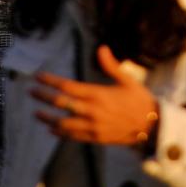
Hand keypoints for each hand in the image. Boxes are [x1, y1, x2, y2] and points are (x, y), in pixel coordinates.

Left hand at [31, 45, 158, 145]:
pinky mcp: (96, 138)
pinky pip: (73, 136)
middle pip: (61, 103)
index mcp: (98, 94)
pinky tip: (51, 129)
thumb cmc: (140, 101)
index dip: (50, 81)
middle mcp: (92, 110)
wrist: (154, 126)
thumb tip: (102, 48)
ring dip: (47, 118)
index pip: (67, 86)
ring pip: (63, 123)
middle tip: (31, 92)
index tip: (38, 77)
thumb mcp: (128, 81)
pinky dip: (60, 133)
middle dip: (43, 97)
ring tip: (37, 114)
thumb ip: (112, 66)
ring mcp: (93, 126)